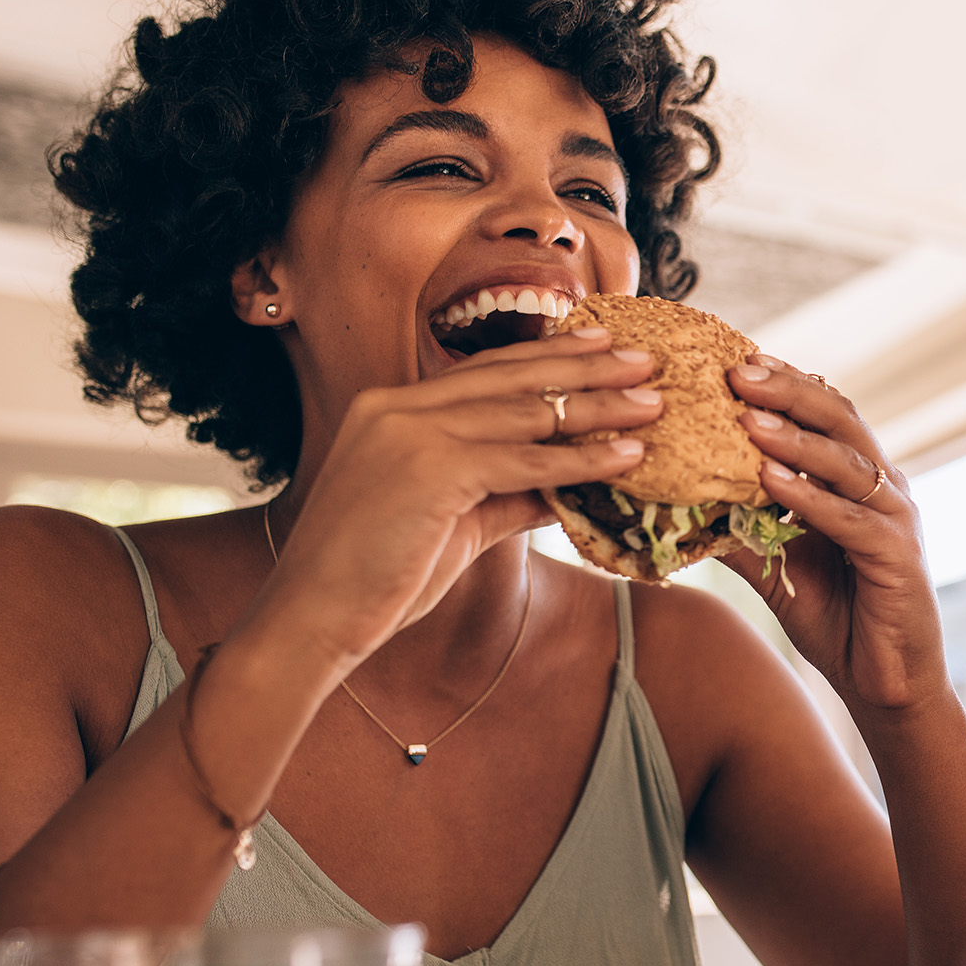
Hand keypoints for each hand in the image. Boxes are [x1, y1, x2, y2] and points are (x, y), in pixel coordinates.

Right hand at [250, 331, 662, 670]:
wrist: (312, 619)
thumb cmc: (377, 578)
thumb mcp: (454, 522)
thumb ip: (507, 493)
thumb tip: (569, 486)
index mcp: (391, 408)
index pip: (485, 371)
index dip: (548, 357)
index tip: (601, 346)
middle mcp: (397, 407)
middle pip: (512, 376)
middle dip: (586, 365)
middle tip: (645, 359)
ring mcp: (409, 432)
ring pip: (526, 412)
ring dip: (599, 407)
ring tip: (653, 405)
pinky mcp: (429, 469)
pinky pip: (525, 460)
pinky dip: (581, 459)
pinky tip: (625, 456)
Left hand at [721, 355, 943, 710]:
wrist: (885, 683)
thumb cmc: (837, 617)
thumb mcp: (776, 565)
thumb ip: (741, 528)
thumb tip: (679, 501)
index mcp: (859, 479)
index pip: (825, 412)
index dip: (784, 383)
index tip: (735, 360)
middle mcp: (884, 487)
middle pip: (840, 418)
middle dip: (787, 391)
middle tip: (737, 370)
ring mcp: (896, 518)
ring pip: (845, 461)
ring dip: (794, 436)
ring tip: (748, 417)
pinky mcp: (897, 556)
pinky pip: (850, 518)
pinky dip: (809, 496)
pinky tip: (770, 480)